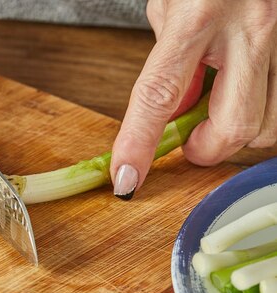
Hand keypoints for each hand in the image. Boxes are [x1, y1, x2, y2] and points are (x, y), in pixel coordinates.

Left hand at [110, 0, 276, 199]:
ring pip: (273, 122)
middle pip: (238, 126)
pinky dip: (263, 108)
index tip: (126, 179)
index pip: (160, 95)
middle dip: (208, 149)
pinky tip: (243, 89)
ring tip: (218, 109)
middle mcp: (253, 28)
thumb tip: (180, 106)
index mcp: (200, 14)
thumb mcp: (171, 3)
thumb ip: (171, 59)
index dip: (138, 144)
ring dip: (239, 131)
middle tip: (190, 140)